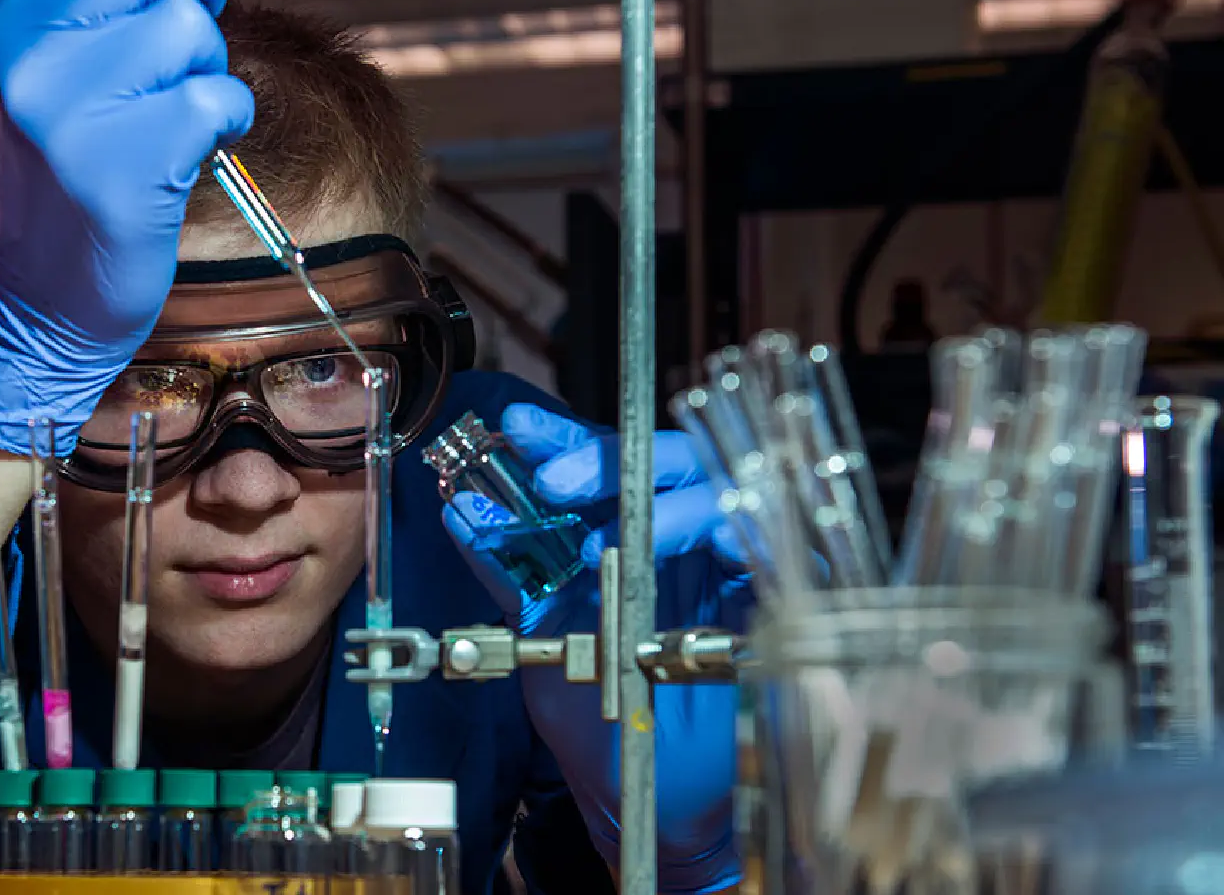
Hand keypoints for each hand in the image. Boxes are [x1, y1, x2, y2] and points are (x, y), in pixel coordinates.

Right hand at [0, 0, 254, 453]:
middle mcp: (25, 54)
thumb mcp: (35, 67)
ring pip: (194, 31)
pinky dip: (224, 121)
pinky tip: (188, 151)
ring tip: (170, 114)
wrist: (32, 296)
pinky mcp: (120, 168)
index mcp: (3, 16)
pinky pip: (218, 99)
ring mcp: (68, 113)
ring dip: (209, 69)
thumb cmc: (55, 172)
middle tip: (192, 33)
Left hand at [441, 404, 753, 894]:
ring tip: (601, 540)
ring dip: (659, 501)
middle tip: (551, 483)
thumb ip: (510, 572)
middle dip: (607, 460)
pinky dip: (728, 532)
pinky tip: (687, 544)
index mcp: (627, 534)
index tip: (517, 433)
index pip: (606, 463)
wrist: (643, 800)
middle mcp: (681, 539)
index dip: (565, 439)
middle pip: (665, 459)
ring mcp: (728, 565)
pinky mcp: (771, 598)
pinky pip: (766, 544)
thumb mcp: (541, 637)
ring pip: (719, 487)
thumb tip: (462, 511)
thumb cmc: (596, 718)